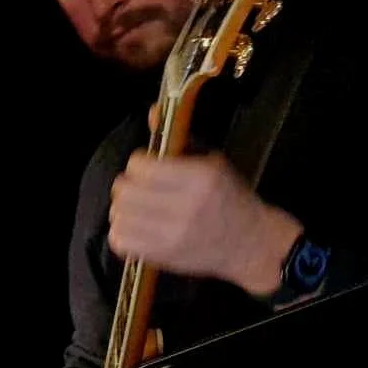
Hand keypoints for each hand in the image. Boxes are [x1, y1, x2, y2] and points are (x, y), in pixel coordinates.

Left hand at [108, 153, 301, 295]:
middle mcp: (186, 206)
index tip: (145, 167)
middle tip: (137, 188)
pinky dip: (121, 231)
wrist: (249, 242)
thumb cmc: (229, 199)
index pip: (142, 167)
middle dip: (127, 185)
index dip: (137, 163)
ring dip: (122, 208)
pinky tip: (135, 226)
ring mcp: (173, 234)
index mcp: (200, 177)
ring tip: (136, 207)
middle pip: (125, 191)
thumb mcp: (212, 162)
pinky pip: (120, 241)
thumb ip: (179, 140)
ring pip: (119, 215)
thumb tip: (152, 112)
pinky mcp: (163, 256)